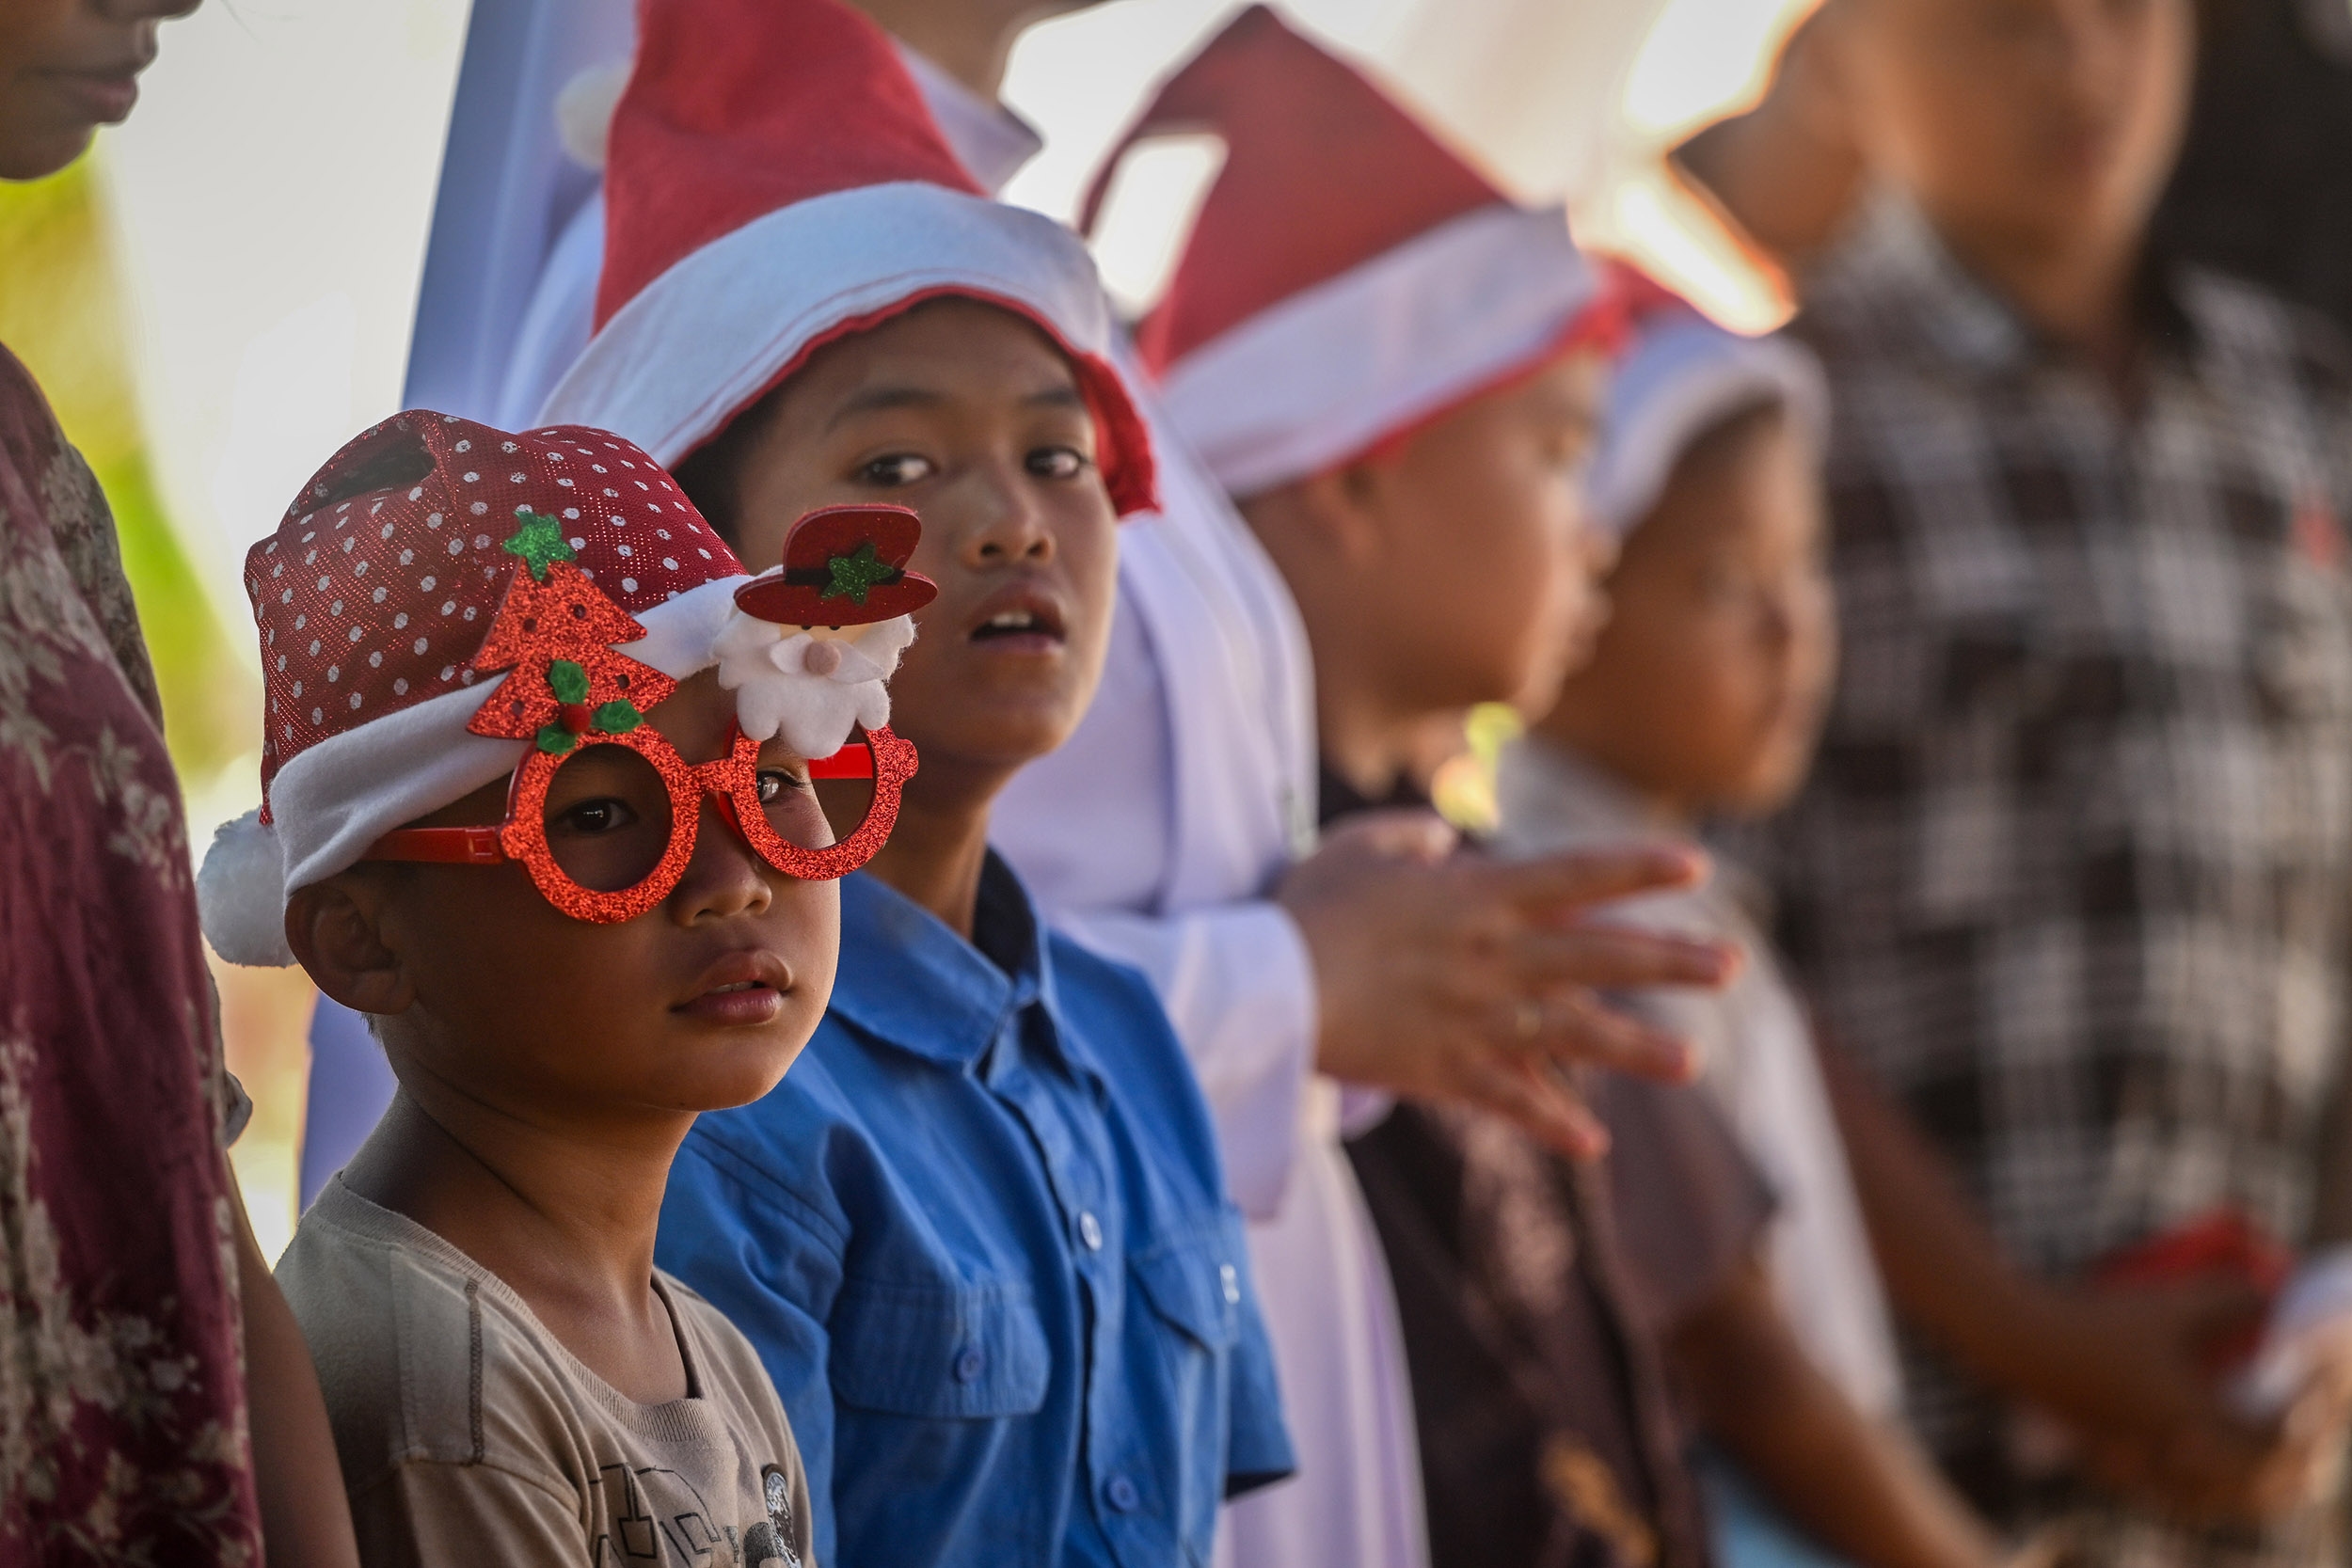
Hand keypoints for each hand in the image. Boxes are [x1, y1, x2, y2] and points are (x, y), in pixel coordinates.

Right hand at [1275, 809, 1738, 1158]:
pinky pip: (1512, 1101)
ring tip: (1693, 1064)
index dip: (1638, 870)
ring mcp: (1476, 1019)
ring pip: (1575, 1035)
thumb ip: (1408, 837)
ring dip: (1638, 1051)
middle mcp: (1493, 957)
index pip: (1576, 877)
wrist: (1268, 989)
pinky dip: (1553, 1121)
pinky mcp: (1447, 1071)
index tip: (1696, 868)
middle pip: (1599, 957)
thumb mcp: (1356, 850)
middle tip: (1732, 966)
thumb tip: (1444, 839)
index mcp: (1477, 897)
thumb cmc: (1304, 910)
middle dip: (1670, 961)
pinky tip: (1593, 1142)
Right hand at [2013, 1279, 2348, 1524]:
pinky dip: (2202, 1491)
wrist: (2017, 1340)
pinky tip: (2200, 1466)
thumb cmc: (2094, 1322)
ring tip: (2262, 1455)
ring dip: (2250, 1485)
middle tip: (2301, 1423)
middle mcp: (2173, 1455)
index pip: (2278, 1442)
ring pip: (2215, 1502)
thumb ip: (2230, 1297)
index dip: (2308, 1414)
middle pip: (2258, 1488)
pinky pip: (2173, 1496)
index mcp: (2195, 1425)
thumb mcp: (2169, 1302)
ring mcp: (2140, 1464)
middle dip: (2292, 1461)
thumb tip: (2273, 1296)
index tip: (2309, 1378)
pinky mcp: (2112, 1460)